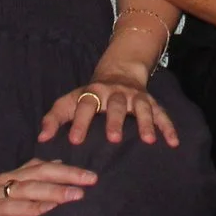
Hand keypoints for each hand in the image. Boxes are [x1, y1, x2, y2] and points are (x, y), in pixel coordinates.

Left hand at [37, 69, 180, 146]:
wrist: (119, 72)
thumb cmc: (90, 95)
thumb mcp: (69, 101)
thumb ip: (54, 118)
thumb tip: (42, 138)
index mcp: (92, 92)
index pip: (84, 105)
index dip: (79, 122)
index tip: (75, 141)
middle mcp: (114, 93)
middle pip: (114, 104)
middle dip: (114, 121)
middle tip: (113, 139)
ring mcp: (134, 96)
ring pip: (141, 107)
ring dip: (145, 122)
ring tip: (148, 140)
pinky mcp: (150, 102)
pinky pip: (161, 113)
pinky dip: (168, 127)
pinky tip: (173, 142)